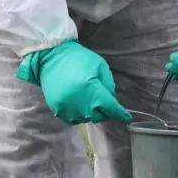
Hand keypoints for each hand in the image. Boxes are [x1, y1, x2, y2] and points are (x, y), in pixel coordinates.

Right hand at [15, 40, 132, 123]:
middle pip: (99, 117)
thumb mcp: (100, 66)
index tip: (127, 118)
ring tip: (88, 101)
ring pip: (86, 119)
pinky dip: (78, 115)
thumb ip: (108, 85)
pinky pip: (72, 120)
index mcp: (93, 90)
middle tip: (103, 101)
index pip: (111, 108)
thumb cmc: (78, 59)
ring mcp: (67, 108)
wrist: (50, 57)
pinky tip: (78, 105)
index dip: (121, 114)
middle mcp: (81, 103)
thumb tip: (112, 100)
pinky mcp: (57, 110)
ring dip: (91, 113)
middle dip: (104, 111)